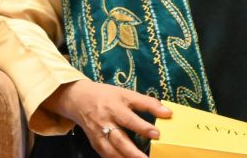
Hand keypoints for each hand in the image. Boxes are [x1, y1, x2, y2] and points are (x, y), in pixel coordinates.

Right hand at [43, 79, 170, 157]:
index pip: (129, 119)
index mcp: (114, 107)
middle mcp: (105, 123)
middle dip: (133, 152)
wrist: (78, 99)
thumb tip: (168, 112)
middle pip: (119, 140)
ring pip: (111, 152)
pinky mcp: (95, 144)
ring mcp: (98, 135)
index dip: (143, 127)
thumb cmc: (106, 96)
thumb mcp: (125, 94)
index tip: (157, 134)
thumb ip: (147, 103)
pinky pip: (106, 156)